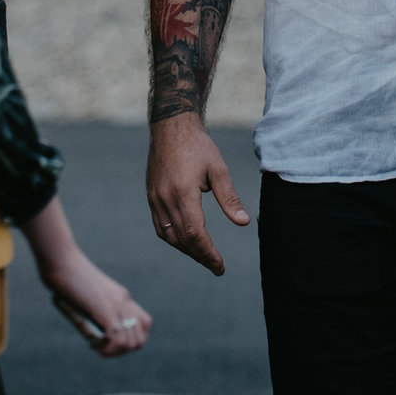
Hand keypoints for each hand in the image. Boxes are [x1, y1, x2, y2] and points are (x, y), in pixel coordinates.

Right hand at [39, 253, 150, 356]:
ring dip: (113, 352)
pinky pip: (117, 339)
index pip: (144, 323)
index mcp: (122, 296)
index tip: (112, 341)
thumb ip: (94, 312)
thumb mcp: (87, 297)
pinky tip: (93, 345)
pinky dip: (107, 350)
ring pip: (130, 343)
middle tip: (103, 347)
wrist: (62, 263)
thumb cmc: (66, 278)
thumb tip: (92, 333)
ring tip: (97, 347)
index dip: (131, 338)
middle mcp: (124, 301)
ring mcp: (117, 305)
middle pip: (139, 338)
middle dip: (121, 350)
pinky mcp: (106, 310)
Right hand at [146, 115, 247, 276]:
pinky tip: (187, 242)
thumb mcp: (218, 169)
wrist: (171, 128)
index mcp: (183, 192)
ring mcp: (155, 199)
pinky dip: (174, 239)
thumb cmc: (198, 146)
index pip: (195, 233)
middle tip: (216, 266)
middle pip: (182, 239)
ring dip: (187, 250)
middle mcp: (165, 199)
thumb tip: (243, 223)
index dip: (208, 253)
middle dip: (200, 256)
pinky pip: (160, 227)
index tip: (220, 266)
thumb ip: (229, 198)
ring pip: (169, 236)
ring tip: (204, 256)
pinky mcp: (151, 197)